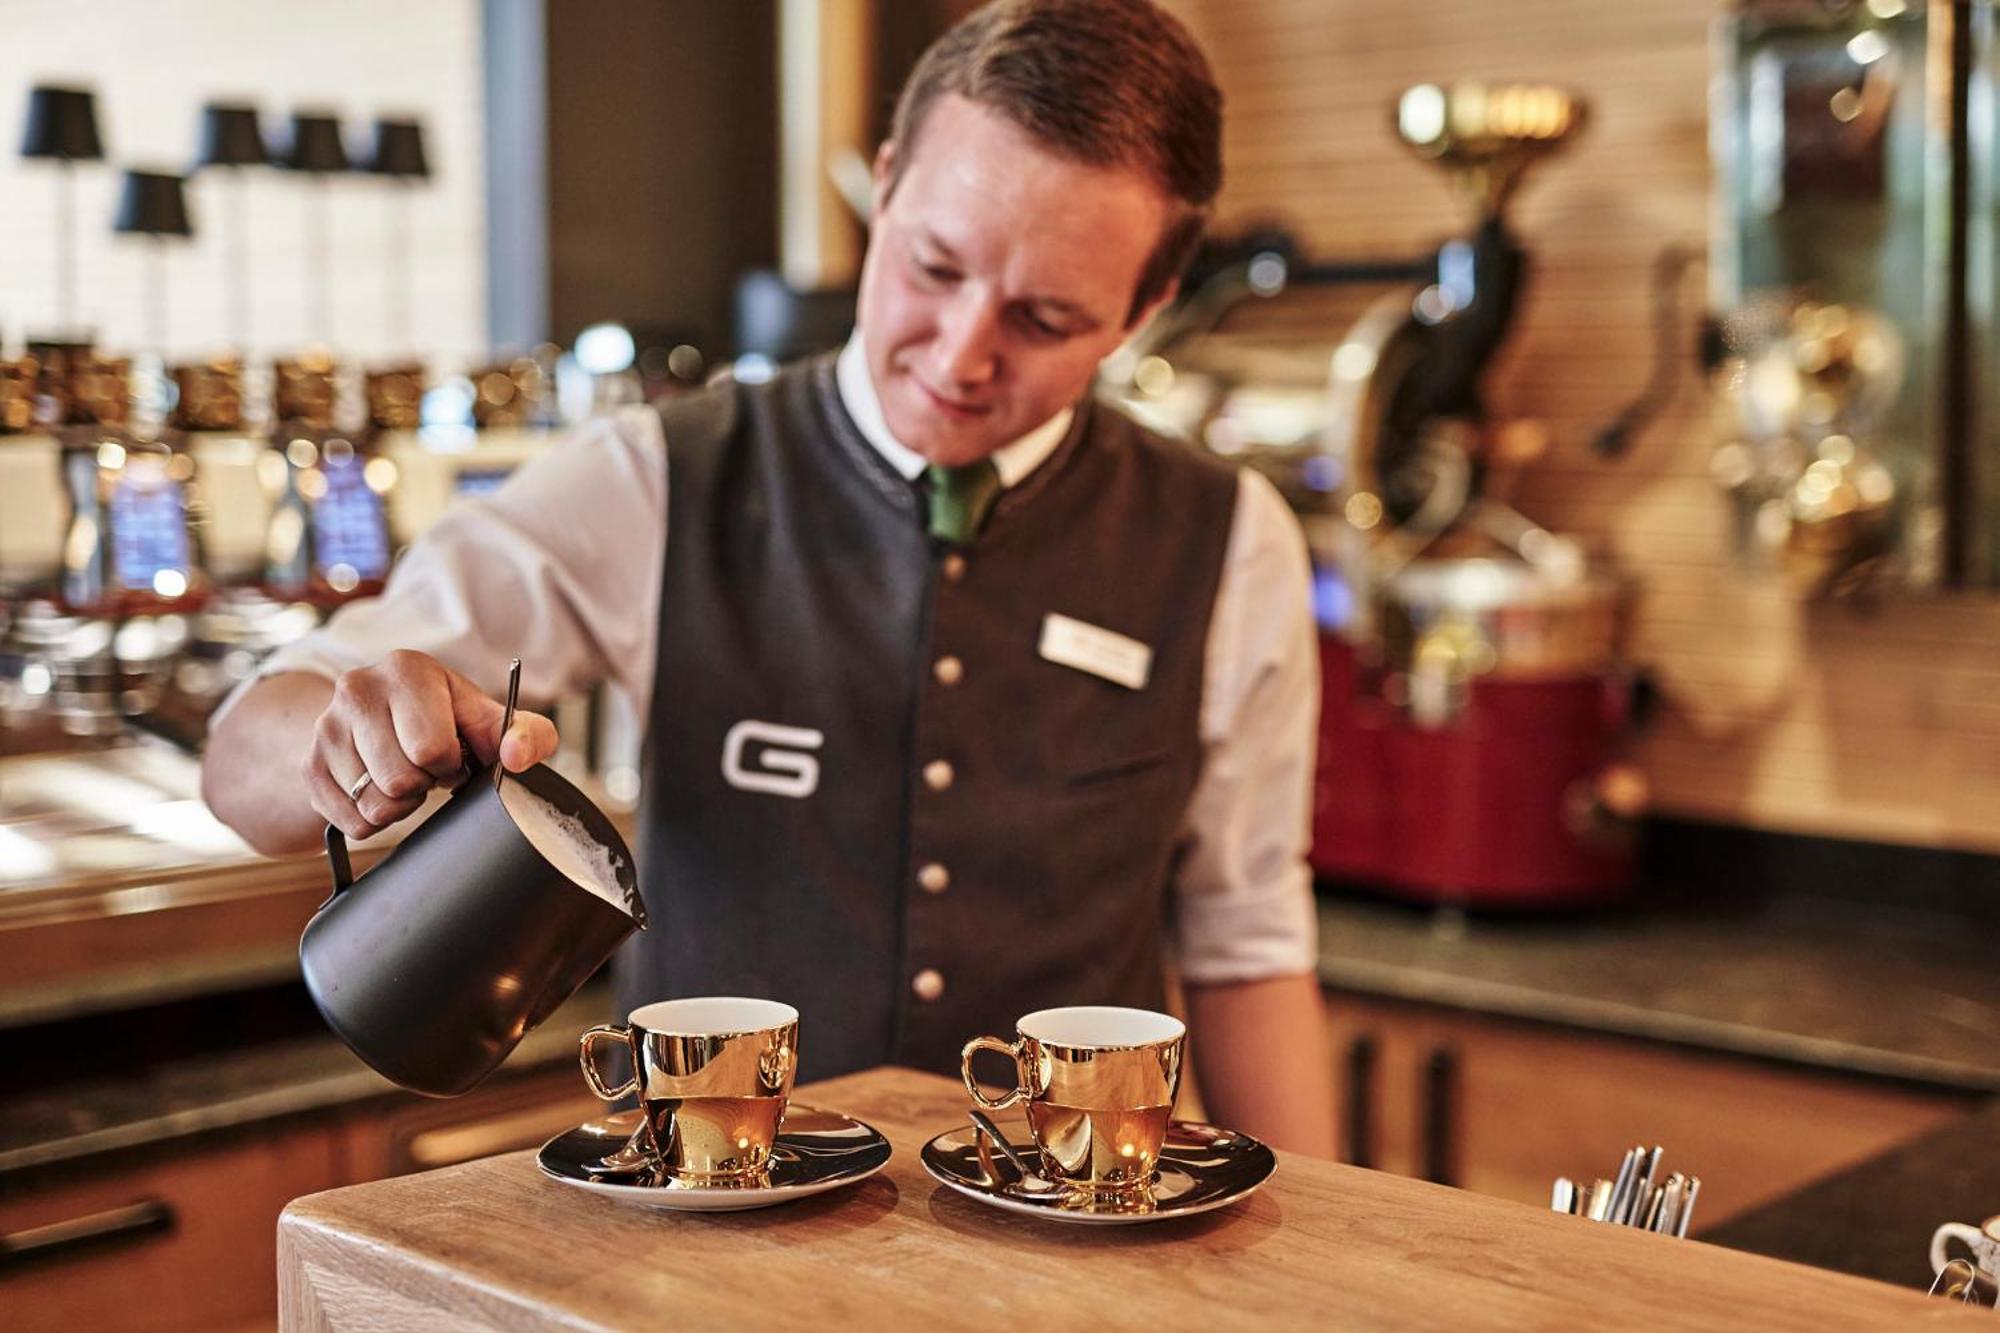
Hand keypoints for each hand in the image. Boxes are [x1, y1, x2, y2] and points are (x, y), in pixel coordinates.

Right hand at [304, 650, 558, 838]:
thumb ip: (525, 734)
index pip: (431, 749)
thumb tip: (518, 756)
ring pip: (374, 806)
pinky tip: (382, 788)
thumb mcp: (487, 719)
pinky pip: (353, 823)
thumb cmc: (445, 719)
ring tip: (406, 774)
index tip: (451, 752)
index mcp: (406, 670)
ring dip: (401, 804)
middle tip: (426, 767)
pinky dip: (376, 818)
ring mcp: (325, 728)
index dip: (451, 763)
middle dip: (424, 784)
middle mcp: (356, 689)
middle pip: (400, 782)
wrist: (380, 719)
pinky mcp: (309, 766)